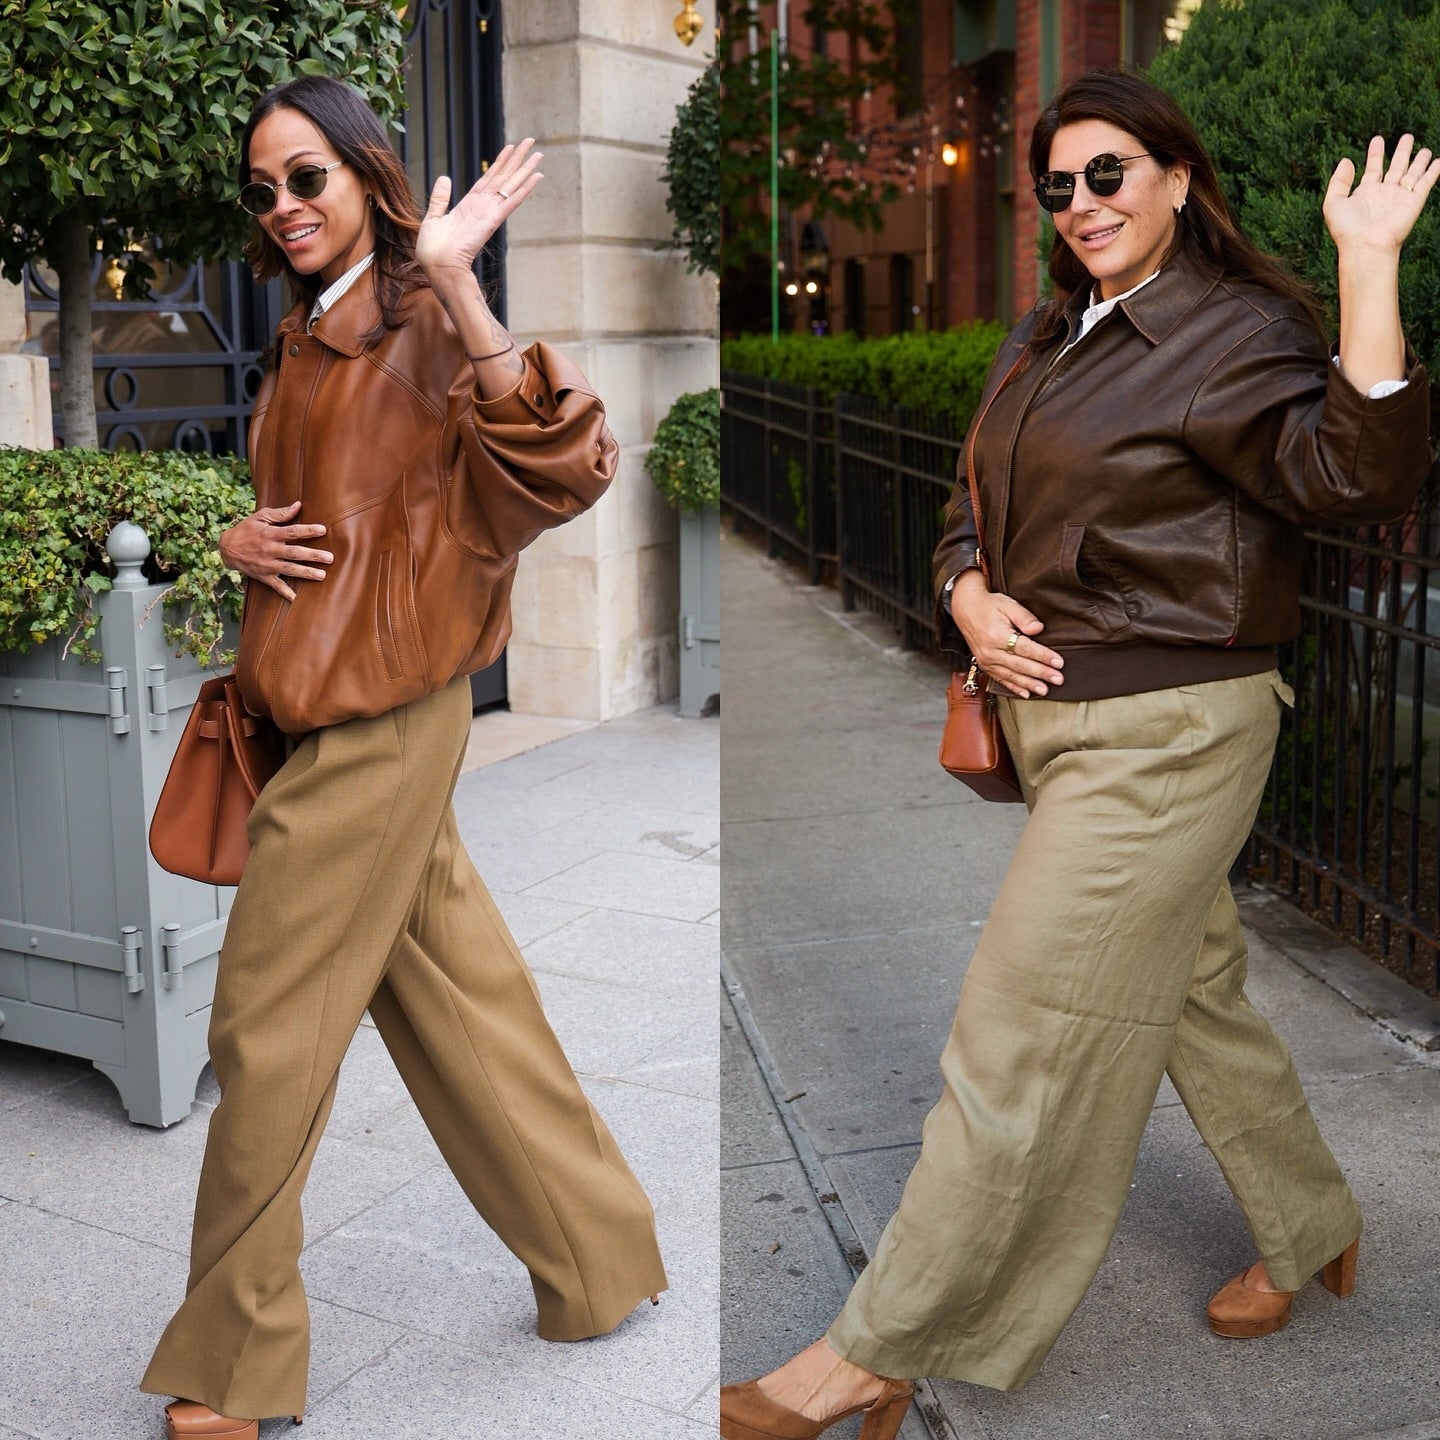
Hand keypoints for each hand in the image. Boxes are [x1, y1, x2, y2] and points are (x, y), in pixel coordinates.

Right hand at [219, 500, 330, 602]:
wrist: (227, 548)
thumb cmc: (247, 529)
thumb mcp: (260, 517)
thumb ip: (280, 513)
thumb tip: (298, 505)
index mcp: (270, 534)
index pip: (292, 532)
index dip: (307, 530)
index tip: (323, 530)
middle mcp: (270, 550)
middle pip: (294, 553)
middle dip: (312, 555)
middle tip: (330, 558)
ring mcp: (267, 565)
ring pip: (289, 569)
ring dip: (306, 573)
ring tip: (322, 575)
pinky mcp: (264, 576)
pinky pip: (276, 586)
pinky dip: (286, 593)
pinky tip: (297, 599)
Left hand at [416, 138, 543, 280]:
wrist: (437, 264)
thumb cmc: (432, 249)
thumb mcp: (433, 216)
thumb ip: (440, 198)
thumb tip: (445, 178)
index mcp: (469, 205)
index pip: (488, 179)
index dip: (500, 163)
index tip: (510, 148)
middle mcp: (483, 207)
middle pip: (504, 177)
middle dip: (517, 159)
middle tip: (531, 142)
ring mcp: (489, 212)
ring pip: (511, 185)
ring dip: (525, 168)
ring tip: (539, 153)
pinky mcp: (493, 220)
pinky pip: (512, 201)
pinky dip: (525, 189)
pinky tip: (537, 177)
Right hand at [949, 570, 1063, 697]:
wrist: (966, 610)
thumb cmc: (989, 606)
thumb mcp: (1008, 604)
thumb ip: (1024, 617)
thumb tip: (1038, 629)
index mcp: (997, 636)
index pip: (1025, 649)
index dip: (1043, 656)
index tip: (1059, 662)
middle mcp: (990, 651)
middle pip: (1020, 665)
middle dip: (1041, 673)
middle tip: (1058, 679)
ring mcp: (986, 660)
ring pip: (1011, 675)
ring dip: (1029, 684)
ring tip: (1045, 690)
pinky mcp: (984, 665)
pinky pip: (1000, 679)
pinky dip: (1014, 688)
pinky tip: (1026, 693)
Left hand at [1324, 134, 1438, 256]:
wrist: (1366, 246)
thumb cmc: (1347, 229)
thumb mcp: (1333, 203)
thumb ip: (1338, 181)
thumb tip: (1346, 160)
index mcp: (1365, 193)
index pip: (1373, 168)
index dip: (1375, 154)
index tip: (1378, 139)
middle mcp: (1384, 194)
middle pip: (1395, 167)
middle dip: (1401, 152)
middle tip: (1407, 137)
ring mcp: (1400, 197)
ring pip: (1412, 173)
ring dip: (1418, 161)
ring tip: (1424, 149)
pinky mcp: (1414, 201)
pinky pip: (1426, 182)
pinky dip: (1433, 171)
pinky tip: (1438, 161)